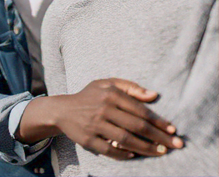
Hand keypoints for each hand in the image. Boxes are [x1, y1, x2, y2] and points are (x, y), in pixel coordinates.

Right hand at [54, 79, 183, 158]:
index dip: (158, 121)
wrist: (63, 110)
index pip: (140, 110)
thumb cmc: (90, 96)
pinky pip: (111, 151)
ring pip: (126, 140)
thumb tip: (153, 95)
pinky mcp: (88, 139)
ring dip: (147, 148)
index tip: (172, 129)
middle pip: (137, 127)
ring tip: (161, 152)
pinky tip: (135, 155)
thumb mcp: (106, 84)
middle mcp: (103, 109)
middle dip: (159, 137)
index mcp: (110, 94)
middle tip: (176, 144)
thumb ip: (130, 87)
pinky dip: (125, 154)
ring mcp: (95, 125)